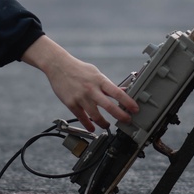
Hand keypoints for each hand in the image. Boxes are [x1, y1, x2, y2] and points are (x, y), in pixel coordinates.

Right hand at [21, 36, 139, 131]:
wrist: (58, 66)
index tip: (135, 109)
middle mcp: (91, 89)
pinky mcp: (71, 103)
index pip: (117, 92)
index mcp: (99, 80)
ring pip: (95, 116)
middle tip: (127, 121)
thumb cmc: (79, 69)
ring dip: (104, 123)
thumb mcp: (96, 73)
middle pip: (109, 106)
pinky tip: (92, 128)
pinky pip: (82, 118)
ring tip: (107, 125)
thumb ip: (108, 84)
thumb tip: (123, 90)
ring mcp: (81, 97)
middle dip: (121, 116)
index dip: (128, 102)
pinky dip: (88, 125)